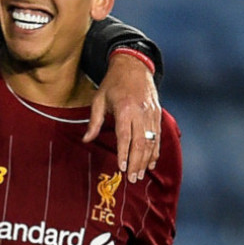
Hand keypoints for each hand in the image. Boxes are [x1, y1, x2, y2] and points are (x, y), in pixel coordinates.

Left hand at [84, 53, 160, 183]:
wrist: (133, 66)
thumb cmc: (113, 83)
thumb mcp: (98, 99)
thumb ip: (94, 122)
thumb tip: (86, 140)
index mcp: (125, 109)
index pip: (125, 136)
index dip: (124, 153)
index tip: (122, 168)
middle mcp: (141, 113)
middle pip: (140, 143)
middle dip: (137, 162)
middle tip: (132, 178)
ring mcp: (151, 114)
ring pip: (152, 141)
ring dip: (147, 160)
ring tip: (141, 174)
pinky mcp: (157, 114)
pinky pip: (158, 136)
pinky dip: (155, 150)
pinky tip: (151, 162)